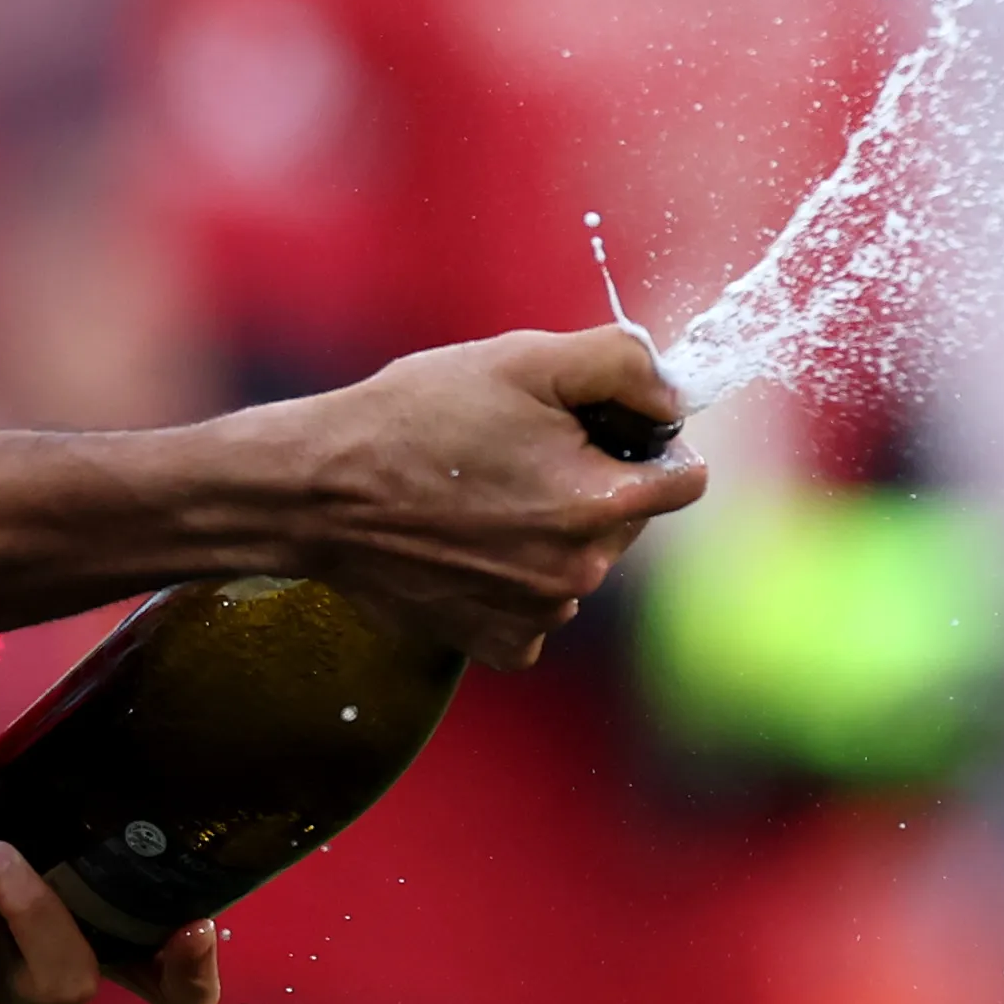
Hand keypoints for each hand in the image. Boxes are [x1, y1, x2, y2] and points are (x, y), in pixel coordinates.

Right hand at [295, 324, 705, 668]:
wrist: (319, 492)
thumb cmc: (417, 417)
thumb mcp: (523, 359)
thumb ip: (622, 363)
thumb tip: (673, 395)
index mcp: (602, 504)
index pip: (684, 477)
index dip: (642, 438)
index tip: (589, 424)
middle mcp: (582, 574)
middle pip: (627, 519)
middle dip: (589, 481)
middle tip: (515, 450)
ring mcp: (539, 617)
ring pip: (579, 562)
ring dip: (549, 531)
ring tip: (478, 493)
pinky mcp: (496, 644)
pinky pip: (534, 610)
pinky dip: (511, 581)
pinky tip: (465, 545)